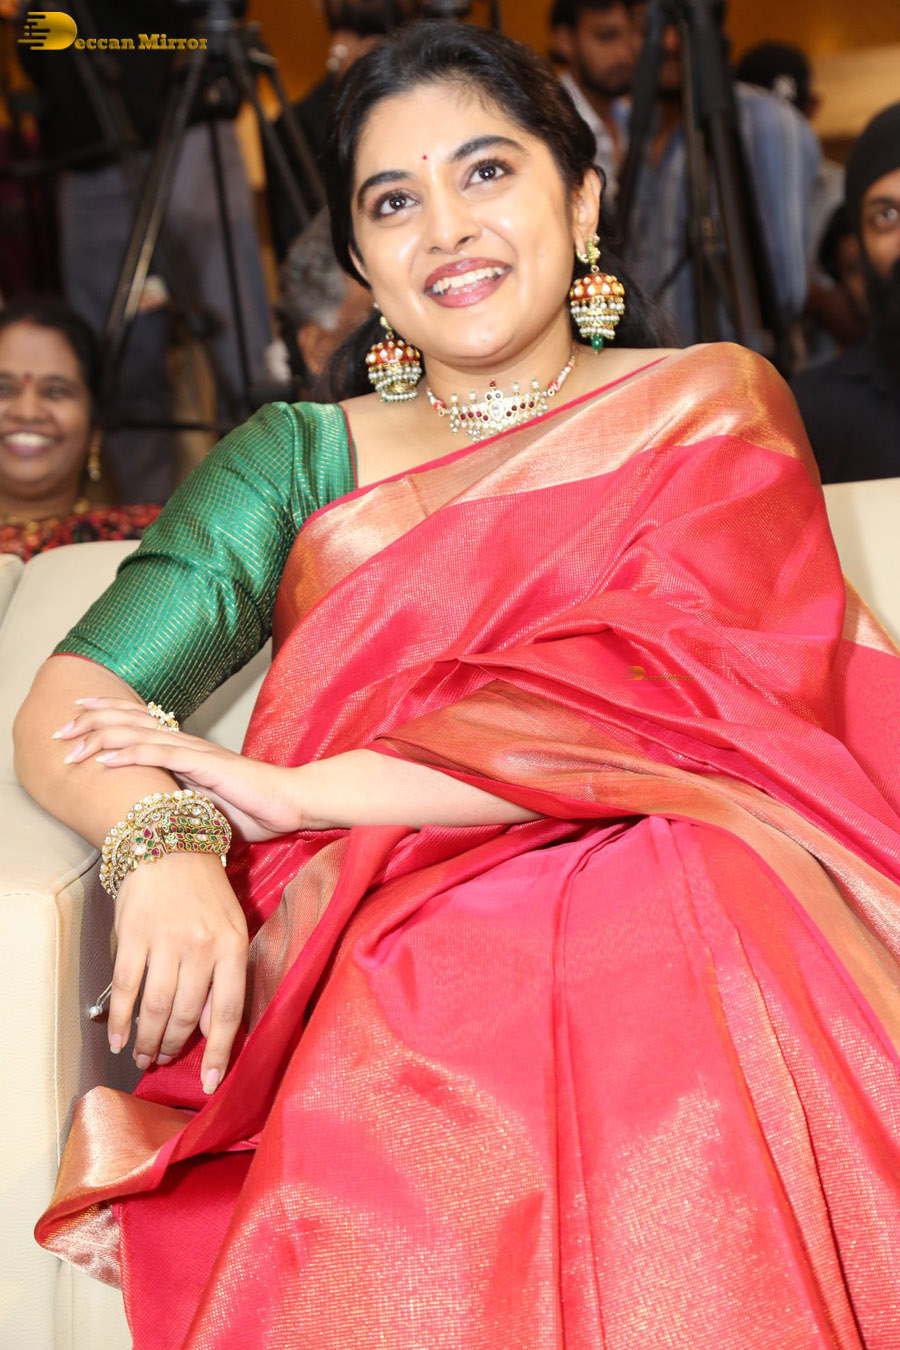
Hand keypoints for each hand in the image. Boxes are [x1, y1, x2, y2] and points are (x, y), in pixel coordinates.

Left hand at [54, 698, 306, 841]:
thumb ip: (181, 799)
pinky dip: (130, 754)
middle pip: (132, 722)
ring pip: (139, 735)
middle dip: (92, 723)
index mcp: (187, 751)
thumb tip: (156, 810)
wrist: (291, 804)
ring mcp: (196, 752)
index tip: (76, 720)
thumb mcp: (207, 804)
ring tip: (71, 743)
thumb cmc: (255, 808)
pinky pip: (161, 756)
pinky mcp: (206, 765)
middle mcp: (187, 744)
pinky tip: (106, 757)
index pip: (141, 724)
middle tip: (59, 728)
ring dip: (100, 737)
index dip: (107, 717)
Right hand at [111, 852, 247, 1091]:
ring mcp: (166, 941)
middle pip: (188, 1014)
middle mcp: (202, 946)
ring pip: (156, 1007)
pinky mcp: (134, 936)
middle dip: (173, 1046)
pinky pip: (126, 989)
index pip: (229, 1010)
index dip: (218, 1052)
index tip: (210, 1082)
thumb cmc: (204, 889)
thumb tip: (214, 1027)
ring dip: (147, 1040)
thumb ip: (224, 974)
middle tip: (163, 1060)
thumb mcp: (230, 925)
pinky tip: (118, 1037)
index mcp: (233, 945)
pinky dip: (120, 1019)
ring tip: (142, 1055)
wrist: (168, 842)